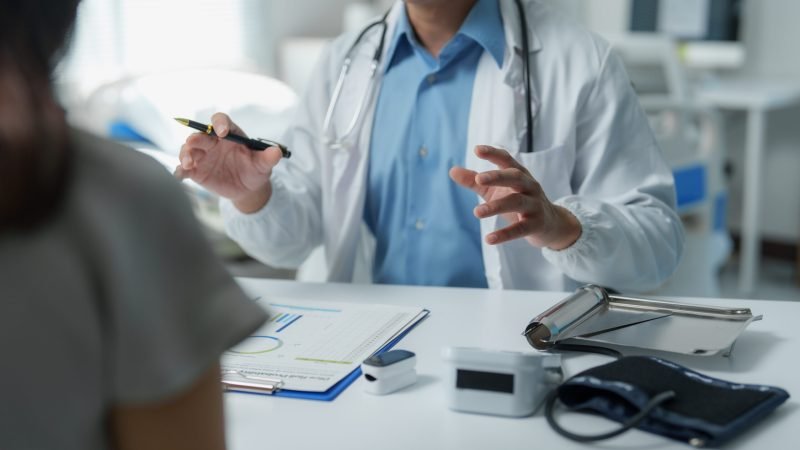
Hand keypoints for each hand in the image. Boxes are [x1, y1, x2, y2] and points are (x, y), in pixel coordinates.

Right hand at [175, 112, 283, 212]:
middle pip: (200, 134)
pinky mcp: (196, 170)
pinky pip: (184, 168)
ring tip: (188, 163)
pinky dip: (180, 170)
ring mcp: (203, 155)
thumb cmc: (255, 170)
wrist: (247, 188)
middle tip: (193, 143)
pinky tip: (179, 175)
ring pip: (189, 149)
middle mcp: (213, 142)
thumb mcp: (263, 164)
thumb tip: (277, 152)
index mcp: (229, 134)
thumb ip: (268, 158)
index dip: (220, 124)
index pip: (221, 121)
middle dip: (196, 138)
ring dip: (185, 154)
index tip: (222, 132)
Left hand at [449, 145, 580, 249]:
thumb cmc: (518, 201)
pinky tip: (489, 238)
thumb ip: (474, 181)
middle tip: (478, 179)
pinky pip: (520, 229)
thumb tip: (452, 170)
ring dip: (496, 206)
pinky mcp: (536, 224)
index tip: (476, 149)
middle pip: (515, 177)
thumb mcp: (495, 190)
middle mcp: (529, 186)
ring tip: (476, 212)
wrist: (550, 224)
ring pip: (517, 202)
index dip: (493, 154)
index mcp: (519, 174)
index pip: (507, 160)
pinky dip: (505, 234)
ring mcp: (534, 204)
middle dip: (497, 177)